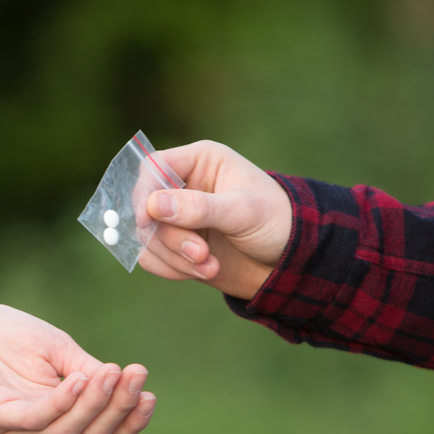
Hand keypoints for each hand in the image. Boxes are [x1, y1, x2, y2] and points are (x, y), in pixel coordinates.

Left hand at [0, 304, 154, 433]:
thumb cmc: (3, 337)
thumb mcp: (58, 351)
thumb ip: (88, 371)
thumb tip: (125, 384)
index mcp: (60, 418)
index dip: (130, 420)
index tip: (150, 392)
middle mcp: (41, 431)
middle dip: (121, 408)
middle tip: (137, 376)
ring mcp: (17, 429)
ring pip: (69, 431)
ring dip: (97, 402)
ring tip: (115, 372)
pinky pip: (36, 418)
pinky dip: (63, 401)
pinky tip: (79, 378)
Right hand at [140, 140, 292, 299]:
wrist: (289, 262)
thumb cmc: (276, 222)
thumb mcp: (243, 212)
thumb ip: (200, 208)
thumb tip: (154, 205)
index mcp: (200, 162)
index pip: (153, 168)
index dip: (144, 194)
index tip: (148, 222)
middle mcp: (183, 186)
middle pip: (147, 208)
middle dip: (170, 238)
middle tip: (201, 254)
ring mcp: (178, 218)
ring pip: (147, 237)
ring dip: (174, 258)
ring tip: (210, 267)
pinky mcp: (176, 245)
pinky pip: (152, 258)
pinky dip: (172, 269)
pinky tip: (203, 272)